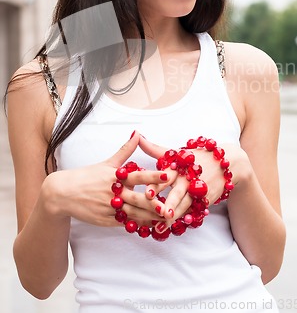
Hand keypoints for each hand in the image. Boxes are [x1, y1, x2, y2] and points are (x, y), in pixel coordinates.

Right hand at [42, 131, 168, 226]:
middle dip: (154, 204)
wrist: (63, 194)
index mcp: (116, 177)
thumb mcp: (107, 163)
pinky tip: (152, 225)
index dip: (153, 176)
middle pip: (138, 199)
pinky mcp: (107, 221)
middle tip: (171, 206)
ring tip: (166, 218)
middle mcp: (114, 193)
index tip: (168, 175)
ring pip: (134, 214)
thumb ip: (125, 150)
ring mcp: (110, 208)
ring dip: (150, 217)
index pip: (138, 176)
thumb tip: (138, 133)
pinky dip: (139, 225)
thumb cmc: (88, 176)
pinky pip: (126, 223)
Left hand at [138, 136, 247, 227]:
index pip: (165, 176)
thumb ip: (154, 148)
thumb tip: (136, 135)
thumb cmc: (195, 157)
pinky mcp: (205, 199)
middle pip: (177, 192)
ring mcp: (198, 190)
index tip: (147, 193)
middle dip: (169, 202)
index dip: (156, 185)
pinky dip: (184, 218)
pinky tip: (175, 226)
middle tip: (159, 212)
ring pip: (185, 204)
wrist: (226, 162)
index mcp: (178, 166)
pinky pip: (194, 210)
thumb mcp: (175, 152)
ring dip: (175, 215)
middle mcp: (187, 178)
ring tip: (163, 224)